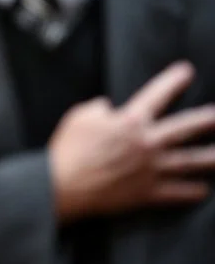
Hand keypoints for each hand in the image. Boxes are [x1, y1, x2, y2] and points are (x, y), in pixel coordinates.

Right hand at [49, 61, 214, 221]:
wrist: (64, 184)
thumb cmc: (69, 149)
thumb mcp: (78, 116)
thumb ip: (97, 108)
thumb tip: (107, 106)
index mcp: (129, 121)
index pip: (156, 94)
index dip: (173, 81)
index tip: (187, 71)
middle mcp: (147, 143)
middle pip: (185, 128)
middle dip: (207, 120)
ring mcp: (151, 169)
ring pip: (190, 161)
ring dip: (211, 157)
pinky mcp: (148, 192)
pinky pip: (178, 192)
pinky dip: (193, 191)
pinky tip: (204, 189)